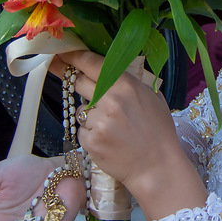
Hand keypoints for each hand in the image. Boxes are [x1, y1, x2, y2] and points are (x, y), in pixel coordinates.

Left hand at [55, 51, 206, 218]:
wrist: (157, 167)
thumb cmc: (159, 132)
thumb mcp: (153, 97)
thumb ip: (130, 82)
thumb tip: (108, 70)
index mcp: (126, 85)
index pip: (91, 63)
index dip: (74, 56)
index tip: (63, 53)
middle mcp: (109, 100)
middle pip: (79, 82)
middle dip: (80, 85)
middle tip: (90, 93)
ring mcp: (98, 122)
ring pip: (81, 110)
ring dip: (90, 115)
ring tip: (112, 128)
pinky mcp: (90, 141)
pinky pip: (81, 130)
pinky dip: (91, 134)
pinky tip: (108, 141)